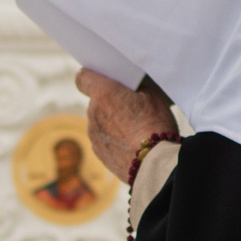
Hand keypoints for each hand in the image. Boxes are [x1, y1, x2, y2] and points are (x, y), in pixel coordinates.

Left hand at [77, 70, 172, 184]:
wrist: (155, 163)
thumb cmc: (156, 125)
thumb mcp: (154, 94)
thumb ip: (136, 85)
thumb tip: (133, 82)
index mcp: (104, 94)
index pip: (83, 77)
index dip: (92, 76)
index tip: (103, 78)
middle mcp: (93, 113)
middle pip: (96, 101)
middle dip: (110, 101)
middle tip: (132, 105)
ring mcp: (93, 134)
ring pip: (100, 120)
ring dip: (112, 121)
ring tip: (135, 128)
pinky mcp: (98, 152)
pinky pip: (103, 138)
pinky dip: (114, 138)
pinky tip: (132, 143)